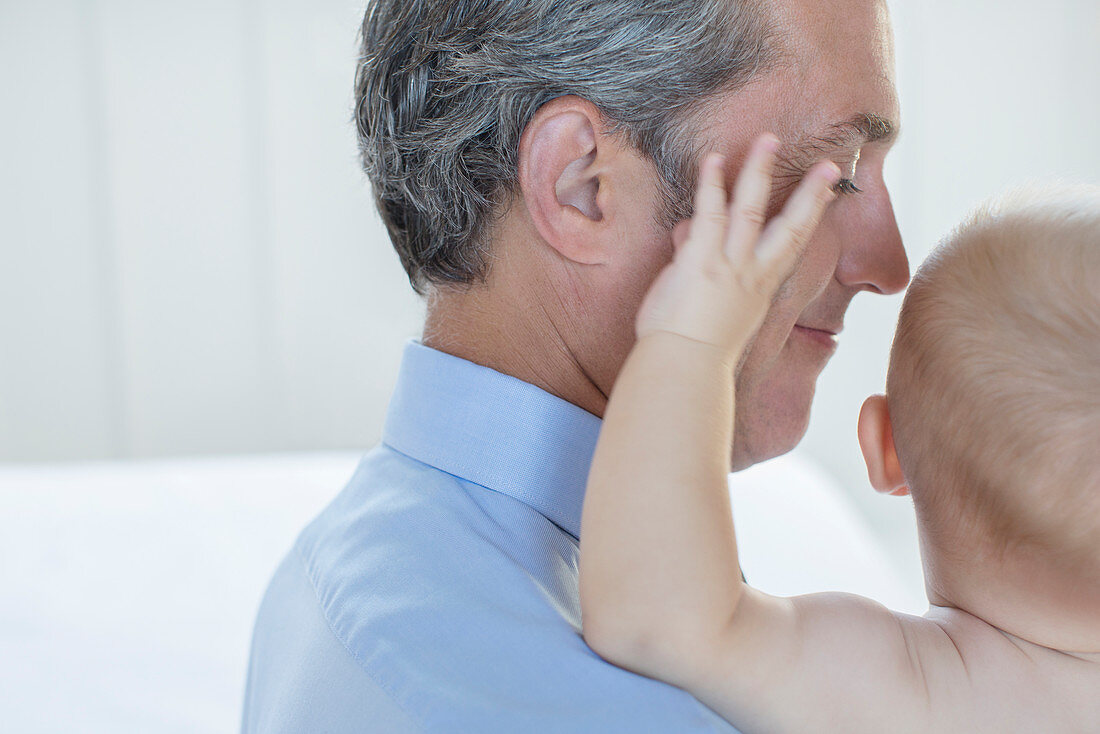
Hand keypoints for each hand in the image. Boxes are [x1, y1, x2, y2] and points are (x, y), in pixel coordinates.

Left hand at [634, 134, 841, 360]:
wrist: (684, 368)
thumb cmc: (692, 347)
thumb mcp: (710, 306)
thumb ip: (701, 262)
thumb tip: (685, 231)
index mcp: (761, 288)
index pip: (793, 244)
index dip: (813, 214)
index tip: (830, 190)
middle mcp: (752, 274)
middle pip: (790, 227)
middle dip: (811, 194)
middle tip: (829, 164)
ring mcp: (729, 267)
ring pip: (750, 210)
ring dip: (759, 171)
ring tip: (768, 139)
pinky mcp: (701, 262)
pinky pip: (710, 215)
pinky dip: (711, 185)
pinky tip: (712, 160)